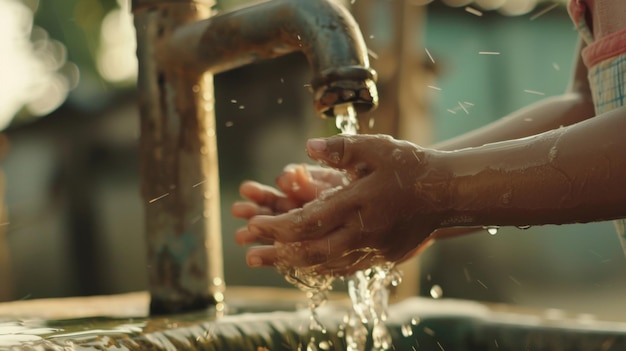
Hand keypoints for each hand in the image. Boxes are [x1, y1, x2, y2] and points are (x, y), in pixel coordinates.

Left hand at [244, 134, 446, 275]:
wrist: (447, 193)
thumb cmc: (411, 166)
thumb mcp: (376, 148)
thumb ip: (341, 147)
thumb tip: (309, 147)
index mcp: (357, 204)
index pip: (307, 221)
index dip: (277, 226)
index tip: (254, 225)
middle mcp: (362, 232)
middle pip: (311, 251)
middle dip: (277, 253)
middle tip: (250, 253)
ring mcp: (373, 248)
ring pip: (326, 265)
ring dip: (294, 264)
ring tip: (271, 263)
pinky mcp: (381, 256)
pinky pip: (344, 269)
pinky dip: (321, 268)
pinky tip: (308, 265)